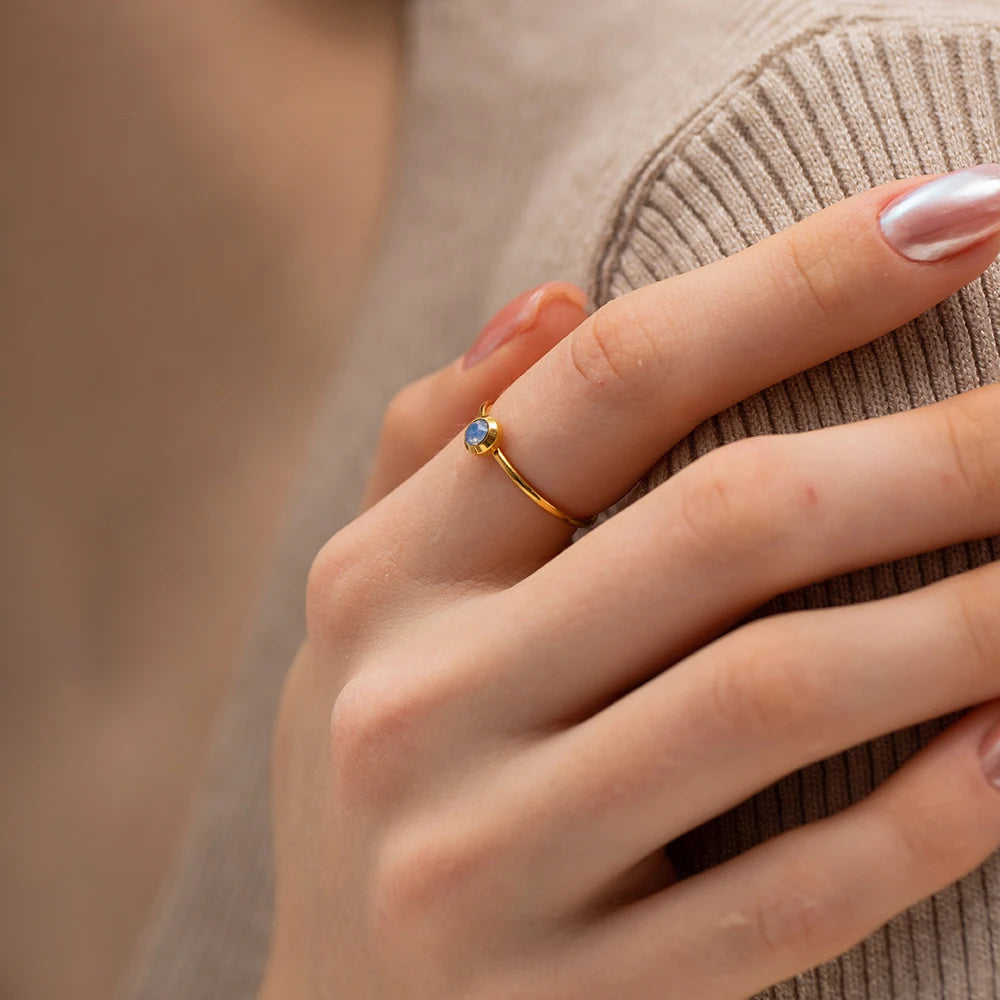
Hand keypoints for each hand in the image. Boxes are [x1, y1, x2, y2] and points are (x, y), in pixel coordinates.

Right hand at [261, 170, 999, 999]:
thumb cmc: (387, 773)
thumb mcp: (373, 607)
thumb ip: (439, 443)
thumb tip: (557, 297)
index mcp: (379, 583)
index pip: (605, 384)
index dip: (794, 284)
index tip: (955, 216)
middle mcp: (415, 705)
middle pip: (724, 523)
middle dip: (939, 446)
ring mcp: (483, 863)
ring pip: (776, 695)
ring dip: (970, 617)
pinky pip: (788, 898)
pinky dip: (930, 813)